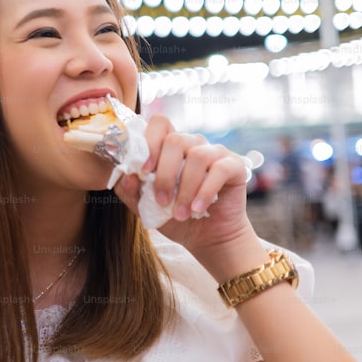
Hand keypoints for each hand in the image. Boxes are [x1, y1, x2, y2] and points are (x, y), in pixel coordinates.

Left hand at [112, 115, 256, 257]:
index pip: (158, 123)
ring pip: (197, 156)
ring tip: (180, 214)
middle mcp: (192, 143)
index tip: (143, 170)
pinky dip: (205, 191)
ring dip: (185, 189)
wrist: (206, 237)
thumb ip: (130, 190)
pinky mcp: (234, 165)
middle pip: (175, 139)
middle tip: (161, 201)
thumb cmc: (173, 216)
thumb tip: (127, 175)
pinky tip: (197, 208)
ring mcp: (214, 152)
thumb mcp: (144, 207)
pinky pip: (219, 169)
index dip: (148, 142)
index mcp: (168, 146)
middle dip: (165, 174)